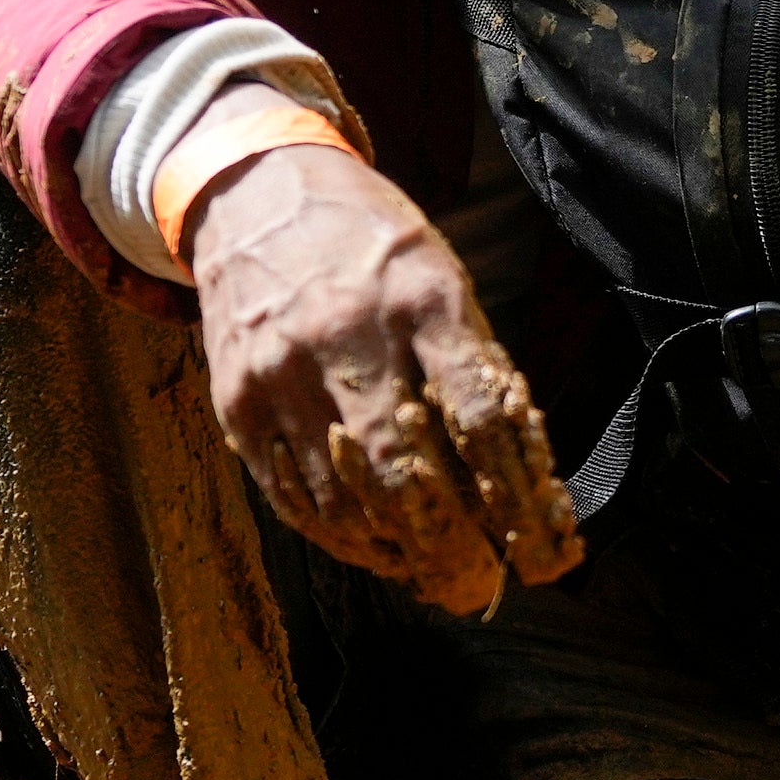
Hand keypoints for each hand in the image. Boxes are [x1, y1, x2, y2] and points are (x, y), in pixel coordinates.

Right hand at [182, 140, 580, 615]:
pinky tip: (373, 550)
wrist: (257, 192)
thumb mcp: (444, 280)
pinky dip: (338, 539)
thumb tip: (520, 484)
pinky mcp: (236, 400)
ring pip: (344, 500)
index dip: (518, 503)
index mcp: (423, 300)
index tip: (543, 555)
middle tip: (478, 587)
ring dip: (396, 554)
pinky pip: (291, 496)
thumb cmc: (373, 248)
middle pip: (407, 474)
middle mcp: (348, 336)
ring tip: (431, 575)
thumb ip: (477, 372)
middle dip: (452, 549)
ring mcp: (282, 371)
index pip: (481, 423)